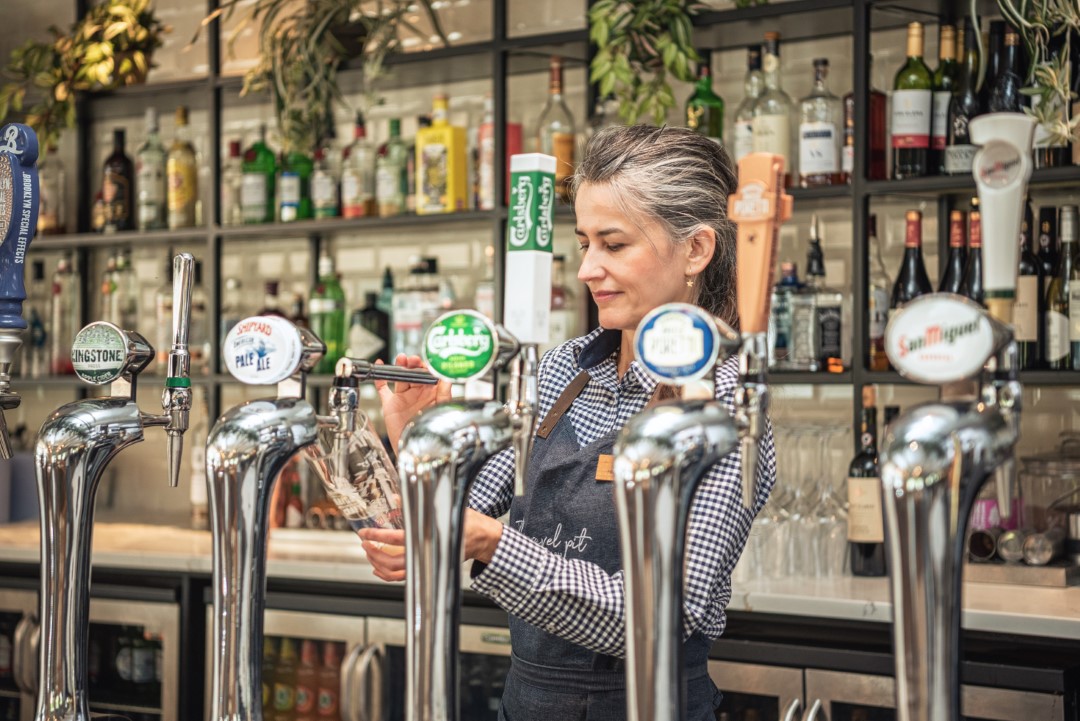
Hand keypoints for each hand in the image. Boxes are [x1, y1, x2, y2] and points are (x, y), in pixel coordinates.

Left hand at [358, 510, 503, 581]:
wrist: (481, 537)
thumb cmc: (466, 520)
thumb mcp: (443, 505)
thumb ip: (418, 503)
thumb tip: (396, 496)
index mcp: (429, 537)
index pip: (397, 539)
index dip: (378, 536)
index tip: (364, 532)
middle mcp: (426, 554)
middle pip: (391, 561)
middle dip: (373, 552)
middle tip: (364, 541)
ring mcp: (426, 565)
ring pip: (394, 573)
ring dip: (377, 563)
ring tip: (368, 551)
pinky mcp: (426, 569)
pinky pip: (401, 578)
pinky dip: (386, 575)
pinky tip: (377, 568)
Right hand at [374, 354, 450, 452]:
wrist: (414, 449)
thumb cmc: (430, 433)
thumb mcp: (441, 410)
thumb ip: (445, 394)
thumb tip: (447, 377)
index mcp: (430, 394)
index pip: (428, 375)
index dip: (426, 367)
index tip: (425, 362)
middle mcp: (417, 394)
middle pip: (414, 373)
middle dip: (413, 364)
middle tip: (413, 359)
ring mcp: (403, 398)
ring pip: (400, 377)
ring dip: (400, 366)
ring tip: (401, 359)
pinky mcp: (390, 404)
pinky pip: (383, 389)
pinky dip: (380, 378)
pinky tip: (381, 366)